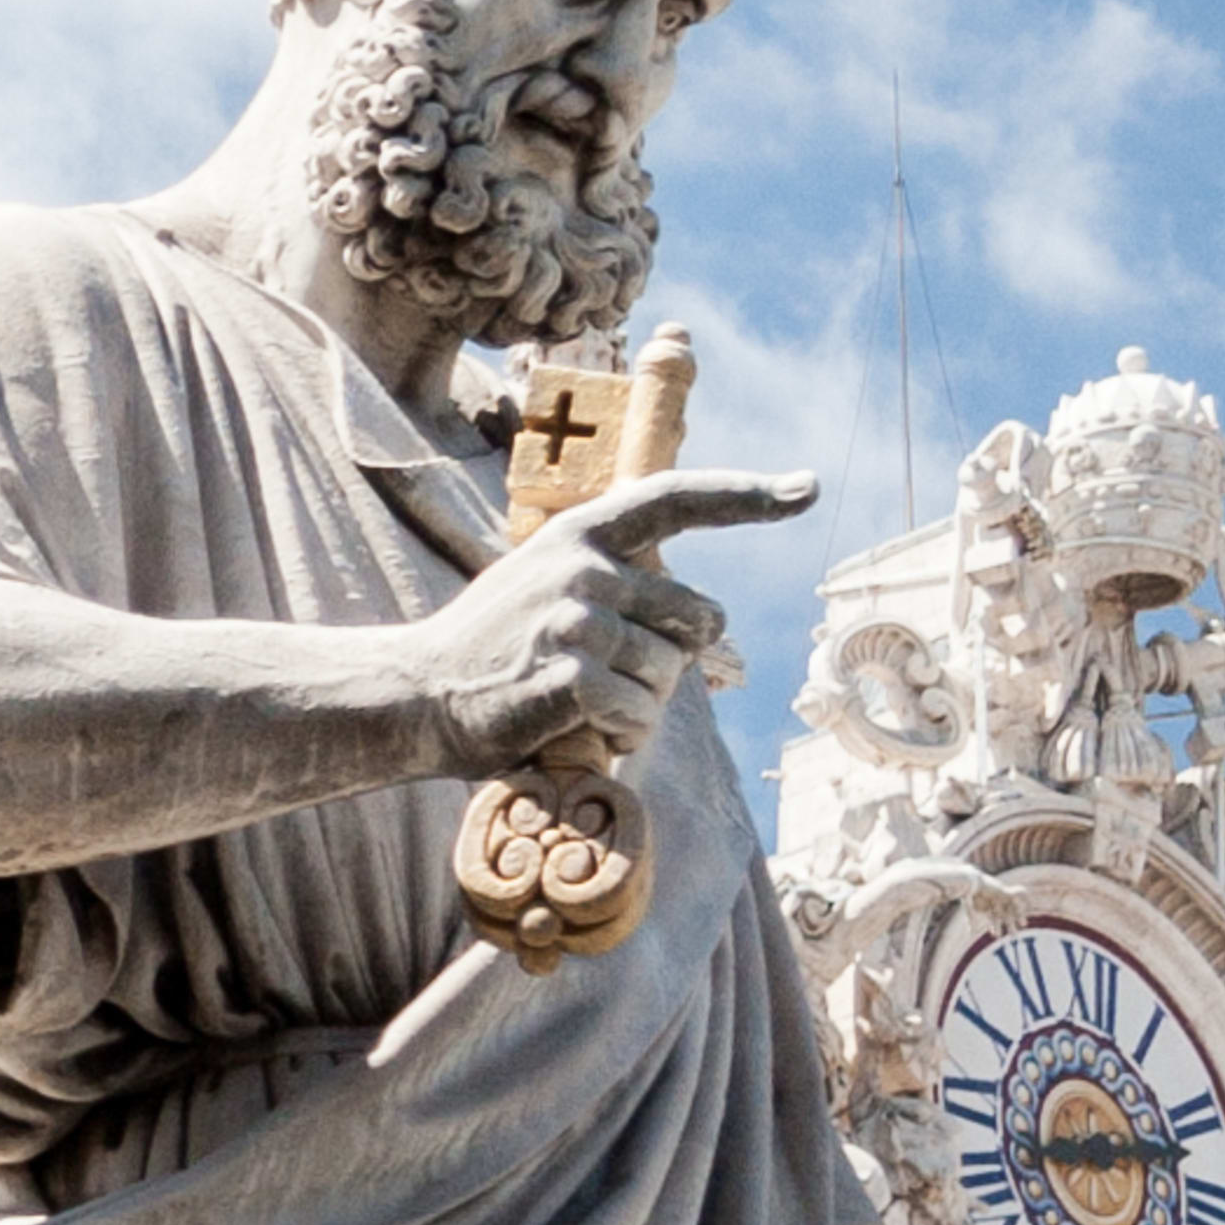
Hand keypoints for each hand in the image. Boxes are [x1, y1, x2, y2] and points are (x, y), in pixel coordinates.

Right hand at [409, 466, 815, 767]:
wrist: (418, 694)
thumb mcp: (550, 586)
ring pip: (671, 675)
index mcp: (584, 532)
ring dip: (644, 707)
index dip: (748, 495)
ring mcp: (572, 618)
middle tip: (615, 677)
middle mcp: (583, 564)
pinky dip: (624, 736)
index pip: (678, 496)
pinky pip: (639, 714)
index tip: (806, 487)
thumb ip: (619, 581)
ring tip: (586, 706)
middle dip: (676, 661)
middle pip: (699, 617)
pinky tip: (585, 732)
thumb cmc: (497, 650)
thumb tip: (706, 620)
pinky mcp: (564, 676)